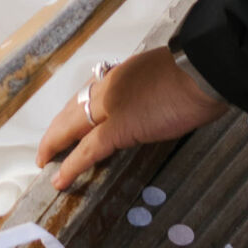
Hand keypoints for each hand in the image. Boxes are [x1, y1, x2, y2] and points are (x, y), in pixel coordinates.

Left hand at [37, 48, 223, 191]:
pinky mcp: (120, 127)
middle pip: (73, 109)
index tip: (66, 122)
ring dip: (56, 144)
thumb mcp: (162, 71)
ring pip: (73, 127)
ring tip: (45, 161)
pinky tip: (60, 178)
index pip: (89, 92)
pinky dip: (71, 164)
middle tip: (46, 147)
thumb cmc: (194, 71)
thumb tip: (147, 103)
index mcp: (121, 72)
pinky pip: (89, 149)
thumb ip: (146, 87)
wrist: (203, 69)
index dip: (74, 110)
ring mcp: (111, 105)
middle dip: (57, 129)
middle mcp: (109, 85)